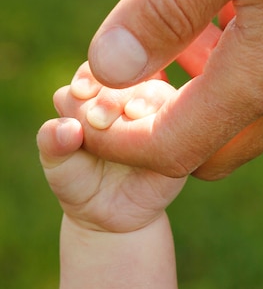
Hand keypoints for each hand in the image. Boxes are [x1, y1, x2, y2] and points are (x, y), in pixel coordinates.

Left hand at [37, 77, 185, 232]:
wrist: (112, 217)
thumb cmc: (80, 182)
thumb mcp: (57, 164)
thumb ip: (52, 142)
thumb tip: (65, 128)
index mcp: (94, 94)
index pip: (93, 72)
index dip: (87, 78)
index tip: (80, 94)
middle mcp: (128, 96)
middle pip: (128, 76)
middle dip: (112, 95)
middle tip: (98, 120)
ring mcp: (156, 112)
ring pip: (158, 90)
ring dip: (143, 100)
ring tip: (131, 118)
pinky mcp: (181, 132)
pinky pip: (184, 117)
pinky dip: (169, 118)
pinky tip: (155, 131)